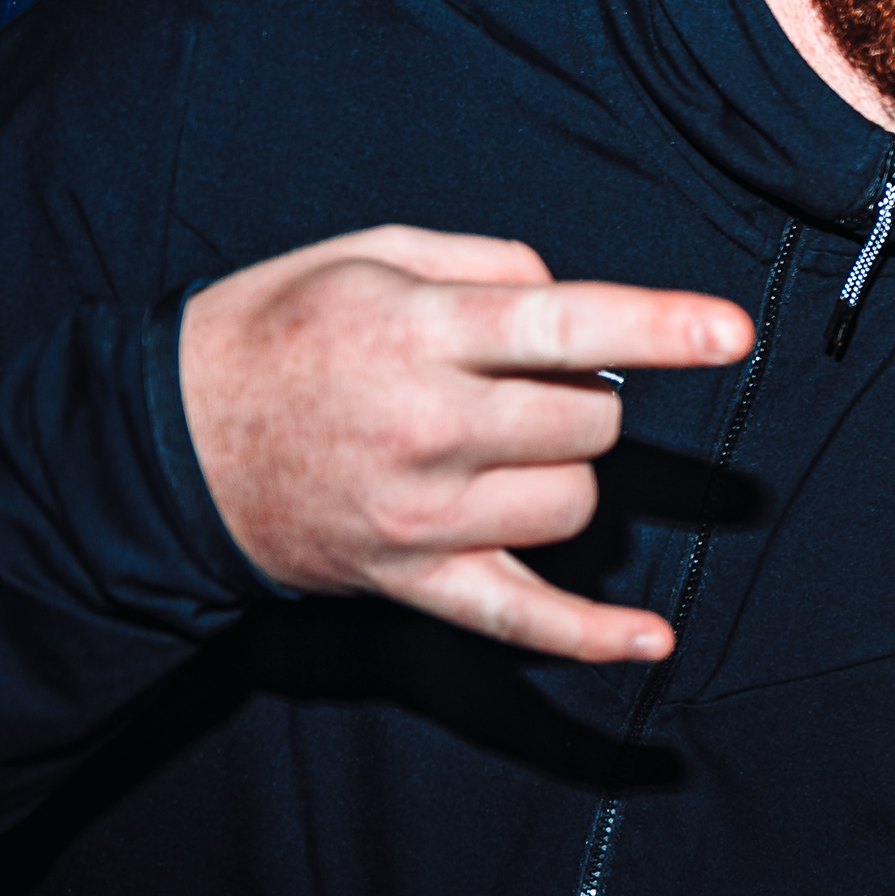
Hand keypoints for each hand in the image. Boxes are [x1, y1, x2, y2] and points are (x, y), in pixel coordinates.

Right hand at [179, 226, 752, 661]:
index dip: (658, 326)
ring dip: (563, 471)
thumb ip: (487, 265)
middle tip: (522, 381)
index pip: (565, 325)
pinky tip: (652, 638)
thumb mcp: (369, 257)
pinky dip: (590, 637)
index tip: (733, 331)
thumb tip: (574, 298)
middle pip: (589, 422)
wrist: (162, 442)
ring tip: (498, 446)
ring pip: (573, 504)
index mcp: (416, 333)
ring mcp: (420, 516)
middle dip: (583, 396)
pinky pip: (518, 621)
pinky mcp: (409, 580)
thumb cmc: (275, 333)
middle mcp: (425, 428)